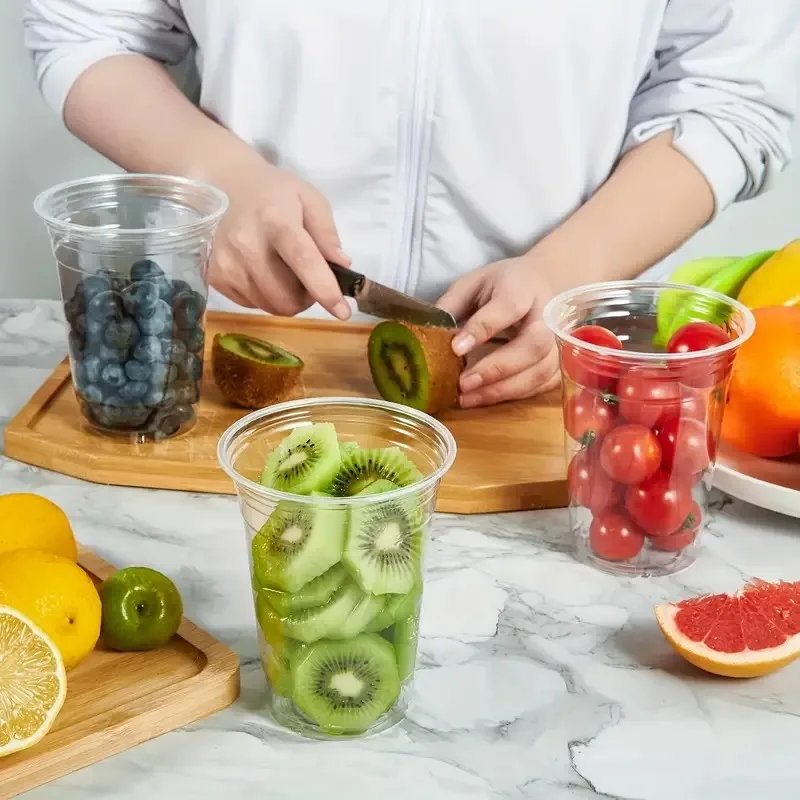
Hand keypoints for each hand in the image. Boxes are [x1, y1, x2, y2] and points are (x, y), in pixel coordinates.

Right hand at [208, 159, 350, 319]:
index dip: (325, 290)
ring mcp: (227, 264)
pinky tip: (261, 270)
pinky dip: (265, 295)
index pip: (304, 262)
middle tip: (308, 278)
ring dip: (285, 298)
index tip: (343, 311)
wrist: (222, 182)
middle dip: (306, 297)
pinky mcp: (214, 276)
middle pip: (286, 298)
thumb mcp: (308, 199)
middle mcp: (247, 245)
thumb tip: (342, 265)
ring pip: (270, 306)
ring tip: (283, 271)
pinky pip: (251, 304)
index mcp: (276, 220)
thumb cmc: (272, 192)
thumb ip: (327, 233)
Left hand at [436, 257, 560, 407]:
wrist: (546, 282)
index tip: (456, 348)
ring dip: (503, 390)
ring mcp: (559, 341)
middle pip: (533, 345)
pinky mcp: (560, 363)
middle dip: (497, 368)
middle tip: (463, 384)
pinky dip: (514, 395)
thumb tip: (428, 334)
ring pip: (540, 371)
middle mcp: (547, 314)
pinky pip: (542, 385)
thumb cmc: (504, 285)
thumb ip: (452, 305)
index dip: (483, 328)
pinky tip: (485, 398)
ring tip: (467, 398)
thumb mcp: (474, 283)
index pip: (507, 307)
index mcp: (522, 287)